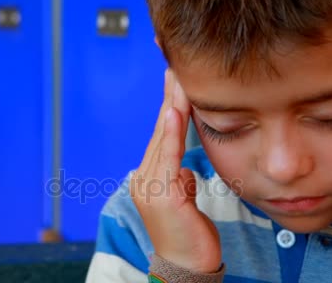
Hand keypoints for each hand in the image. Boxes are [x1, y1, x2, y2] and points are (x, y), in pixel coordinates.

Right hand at [129, 69, 221, 272]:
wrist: (186, 267)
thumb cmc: (188, 236)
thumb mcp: (184, 201)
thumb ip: (180, 181)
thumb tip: (186, 170)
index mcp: (150, 178)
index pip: (163, 135)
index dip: (169, 107)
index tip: (175, 82)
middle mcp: (144, 178)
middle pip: (160, 131)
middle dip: (169, 98)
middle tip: (174, 68)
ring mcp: (149, 186)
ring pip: (163, 139)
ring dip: (172, 107)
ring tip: (177, 80)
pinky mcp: (162, 195)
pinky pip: (168, 158)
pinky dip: (171, 133)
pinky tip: (173, 112)